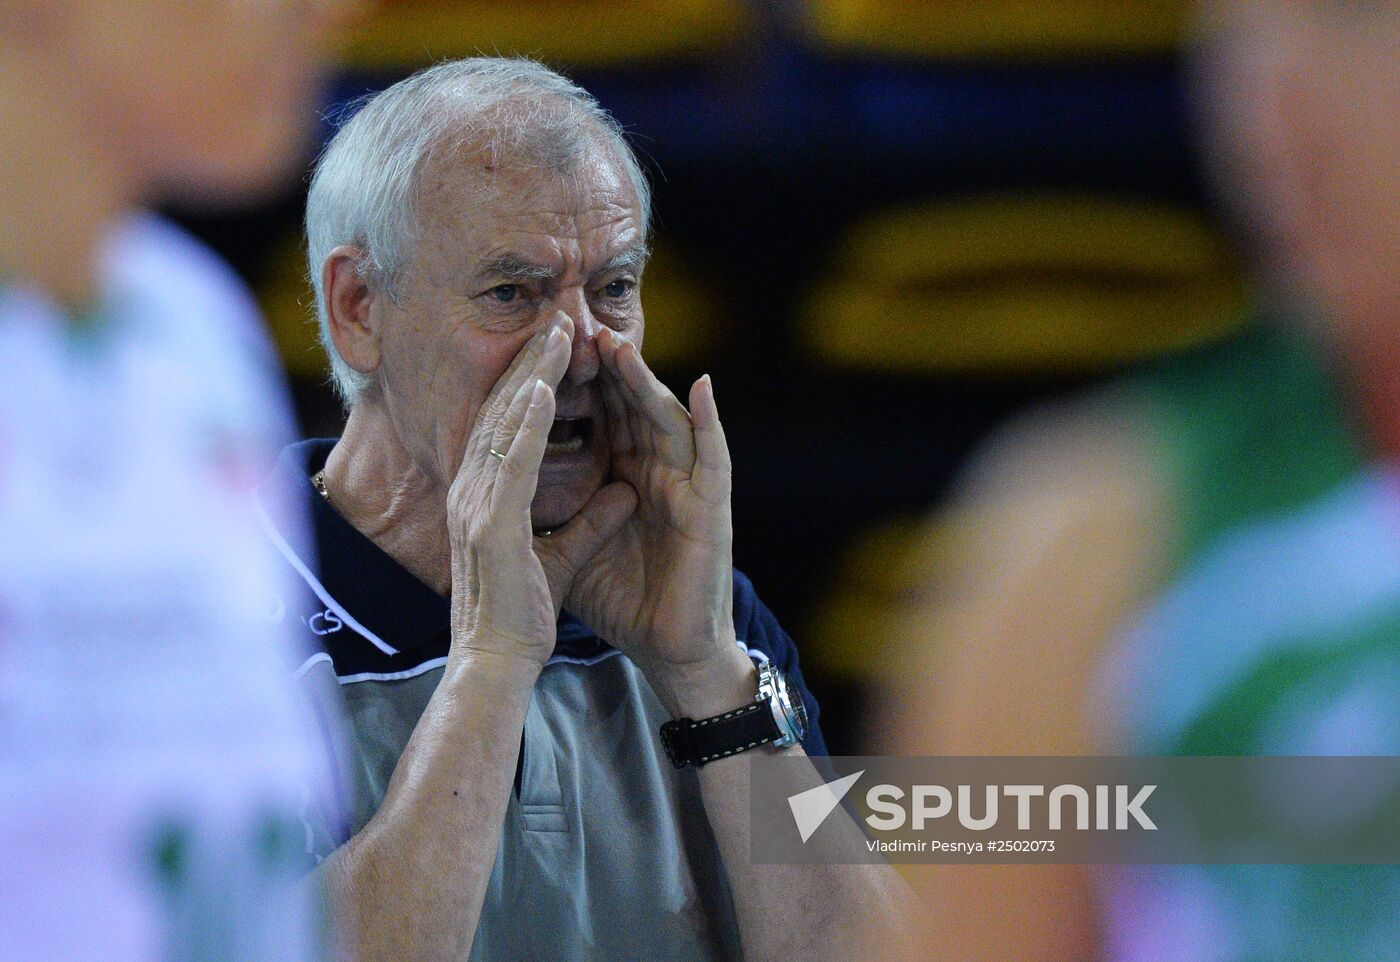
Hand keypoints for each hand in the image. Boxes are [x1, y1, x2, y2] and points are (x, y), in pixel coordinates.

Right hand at [446, 316, 632, 667]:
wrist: (495, 662)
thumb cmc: (520, 614)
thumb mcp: (565, 555)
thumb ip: (592, 521)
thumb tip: (626, 492)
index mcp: (485, 497)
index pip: (506, 427)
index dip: (529, 384)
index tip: (556, 351)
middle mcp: (472, 491)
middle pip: (500, 412)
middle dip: (528, 364)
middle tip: (554, 321)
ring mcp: (476, 505)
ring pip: (502, 425)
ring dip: (528, 376)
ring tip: (552, 335)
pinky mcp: (490, 523)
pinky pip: (510, 463)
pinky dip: (524, 423)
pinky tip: (540, 388)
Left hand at [554, 326, 746, 710]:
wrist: (668, 649)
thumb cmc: (626, 601)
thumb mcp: (574, 548)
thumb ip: (553, 512)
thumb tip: (504, 493)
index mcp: (627, 478)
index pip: (599, 418)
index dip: (571, 385)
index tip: (537, 350)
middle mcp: (658, 473)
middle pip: (629, 407)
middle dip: (603, 367)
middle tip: (571, 326)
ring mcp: (687, 487)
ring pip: (666, 419)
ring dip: (645, 380)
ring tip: (619, 344)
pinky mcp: (712, 508)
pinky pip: (714, 456)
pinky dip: (711, 421)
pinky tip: (703, 387)